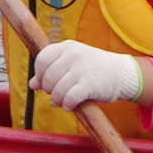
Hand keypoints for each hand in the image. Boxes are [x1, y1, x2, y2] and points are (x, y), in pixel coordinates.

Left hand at [32, 41, 149, 109]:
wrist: (121, 74)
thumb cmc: (92, 69)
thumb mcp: (71, 64)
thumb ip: (52, 71)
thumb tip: (32, 84)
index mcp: (66, 47)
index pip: (42, 60)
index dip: (39, 75)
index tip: (44, 84)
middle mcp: (73, 54)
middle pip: (47, 78)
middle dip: (49, 90)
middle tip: (58, 94)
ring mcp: (81, 68)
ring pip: (57, 90)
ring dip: (58, 101)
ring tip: (64, 102)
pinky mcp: (89, 83)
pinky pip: (69, 98)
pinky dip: (67, 105)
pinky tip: (71, 106)